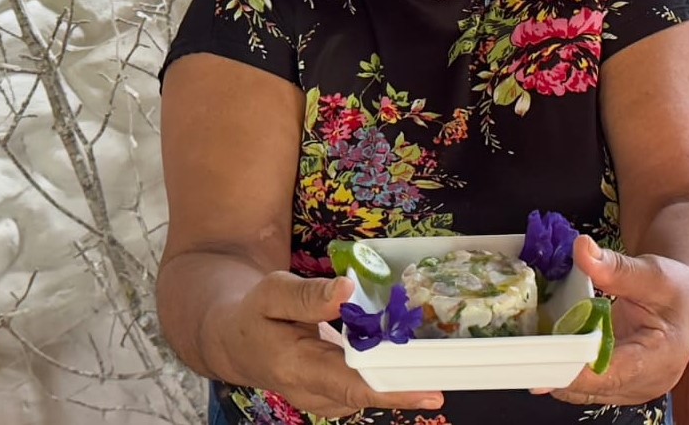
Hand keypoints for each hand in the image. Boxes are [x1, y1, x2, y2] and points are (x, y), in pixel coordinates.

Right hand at [210, 271, 444, 417]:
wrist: (233, 342)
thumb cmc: (253, 314)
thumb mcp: (272, 292)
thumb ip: (309, 295)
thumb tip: (347, 289)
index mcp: (298, 367)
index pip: (353, 386)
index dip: (394, 389)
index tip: (431, 391)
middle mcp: (313, 392)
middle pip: (371, 394)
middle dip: (412, 383)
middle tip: (455, 368)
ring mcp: (324, 399)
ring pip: (372, 393)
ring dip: (404, 378)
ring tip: (440, 357)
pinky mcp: (332, 396)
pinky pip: (367, 388)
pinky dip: (390, 375)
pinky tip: (410, 356)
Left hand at [542, 236, 688, 407]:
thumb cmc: (677, 289)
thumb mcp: (651, 272)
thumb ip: (615, 267)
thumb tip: (582, 249)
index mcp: (661, 357)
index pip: (612, 372)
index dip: (575, 370)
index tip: (541, 361)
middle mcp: (646, 383)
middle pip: (591, 387)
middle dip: (556, 369)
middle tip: (519, 352)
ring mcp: (631, 390)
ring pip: (583, 391)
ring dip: (556, 370)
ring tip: (528, 349)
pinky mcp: (617, 388)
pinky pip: (583, 386)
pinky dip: (565, 369)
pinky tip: (547, 349)